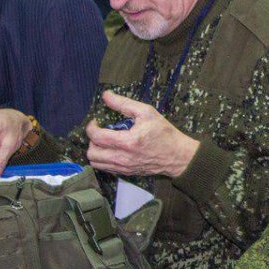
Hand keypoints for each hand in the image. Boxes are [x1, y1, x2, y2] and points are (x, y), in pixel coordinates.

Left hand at [85, 91, 199, 177]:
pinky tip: (112, 150)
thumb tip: (106, 95)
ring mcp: (123, 167)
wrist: (177, 155)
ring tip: (105, 142)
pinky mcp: (126, 173)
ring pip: (96, 163)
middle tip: (101, 132)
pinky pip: (105, 168)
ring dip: (95, 151)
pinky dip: (103, 159)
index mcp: (127, 141)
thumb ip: (124, 103)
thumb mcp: (147, 112)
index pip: (97, 137)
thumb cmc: (164, 133)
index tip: (96, 121)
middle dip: (92, 140)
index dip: (91, 127)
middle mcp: (122, 157)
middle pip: (92, 153)